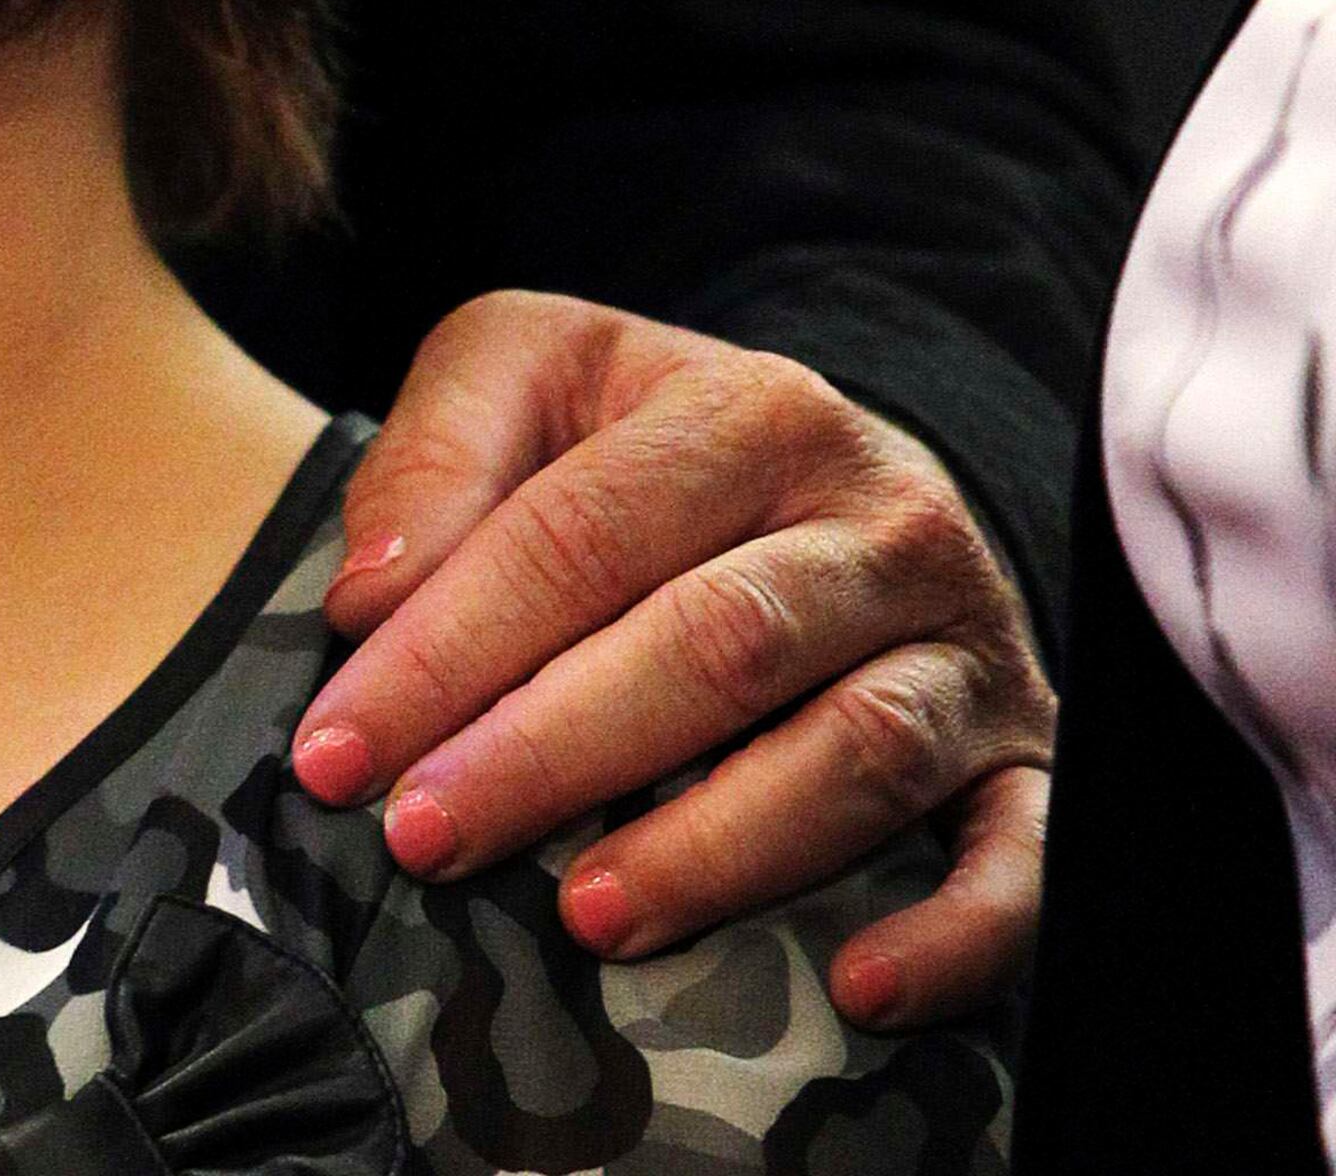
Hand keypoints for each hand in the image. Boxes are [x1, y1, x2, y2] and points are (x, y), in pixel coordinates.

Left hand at [287, 291, 1052, 1029]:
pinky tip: (858, 987)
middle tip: (424, 839)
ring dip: (717, 848)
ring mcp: (968, 645)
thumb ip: (437, 457)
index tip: (335, 754)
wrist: (830, 471)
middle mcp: (885, 520)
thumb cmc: (642, 443)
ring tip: (586, 917)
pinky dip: (956, 932)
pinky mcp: (1025, 757)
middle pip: (714, 644)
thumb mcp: (528, 373)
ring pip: (856, 751)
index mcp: (754, 411)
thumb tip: (368, 597)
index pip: (578, 537)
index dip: (443, 653)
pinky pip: (1027, 855)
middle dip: (548, 755)